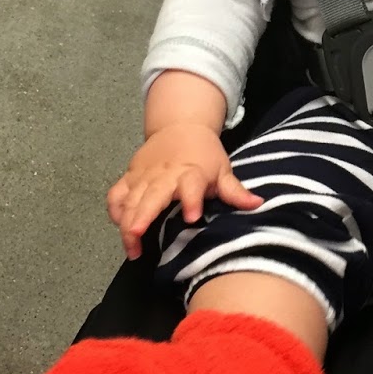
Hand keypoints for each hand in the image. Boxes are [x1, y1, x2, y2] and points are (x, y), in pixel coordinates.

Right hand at [106, 123, 262, 259]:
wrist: (181, 125)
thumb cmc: (204, 153)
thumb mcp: (223, 169)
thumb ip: (235, 191)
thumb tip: (258, 204)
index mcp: (191, 171)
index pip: (191, 184)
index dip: (192, 199)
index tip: (193, 217)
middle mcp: (165, 173)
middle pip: (151, 195)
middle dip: (141, 217)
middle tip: (137, 242)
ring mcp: (144, 174)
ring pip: (130, 198)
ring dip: (126, 223)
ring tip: (131, 248)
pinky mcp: (131, 175)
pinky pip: (117, 194)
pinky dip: (114, 210)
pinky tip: (119, 227)